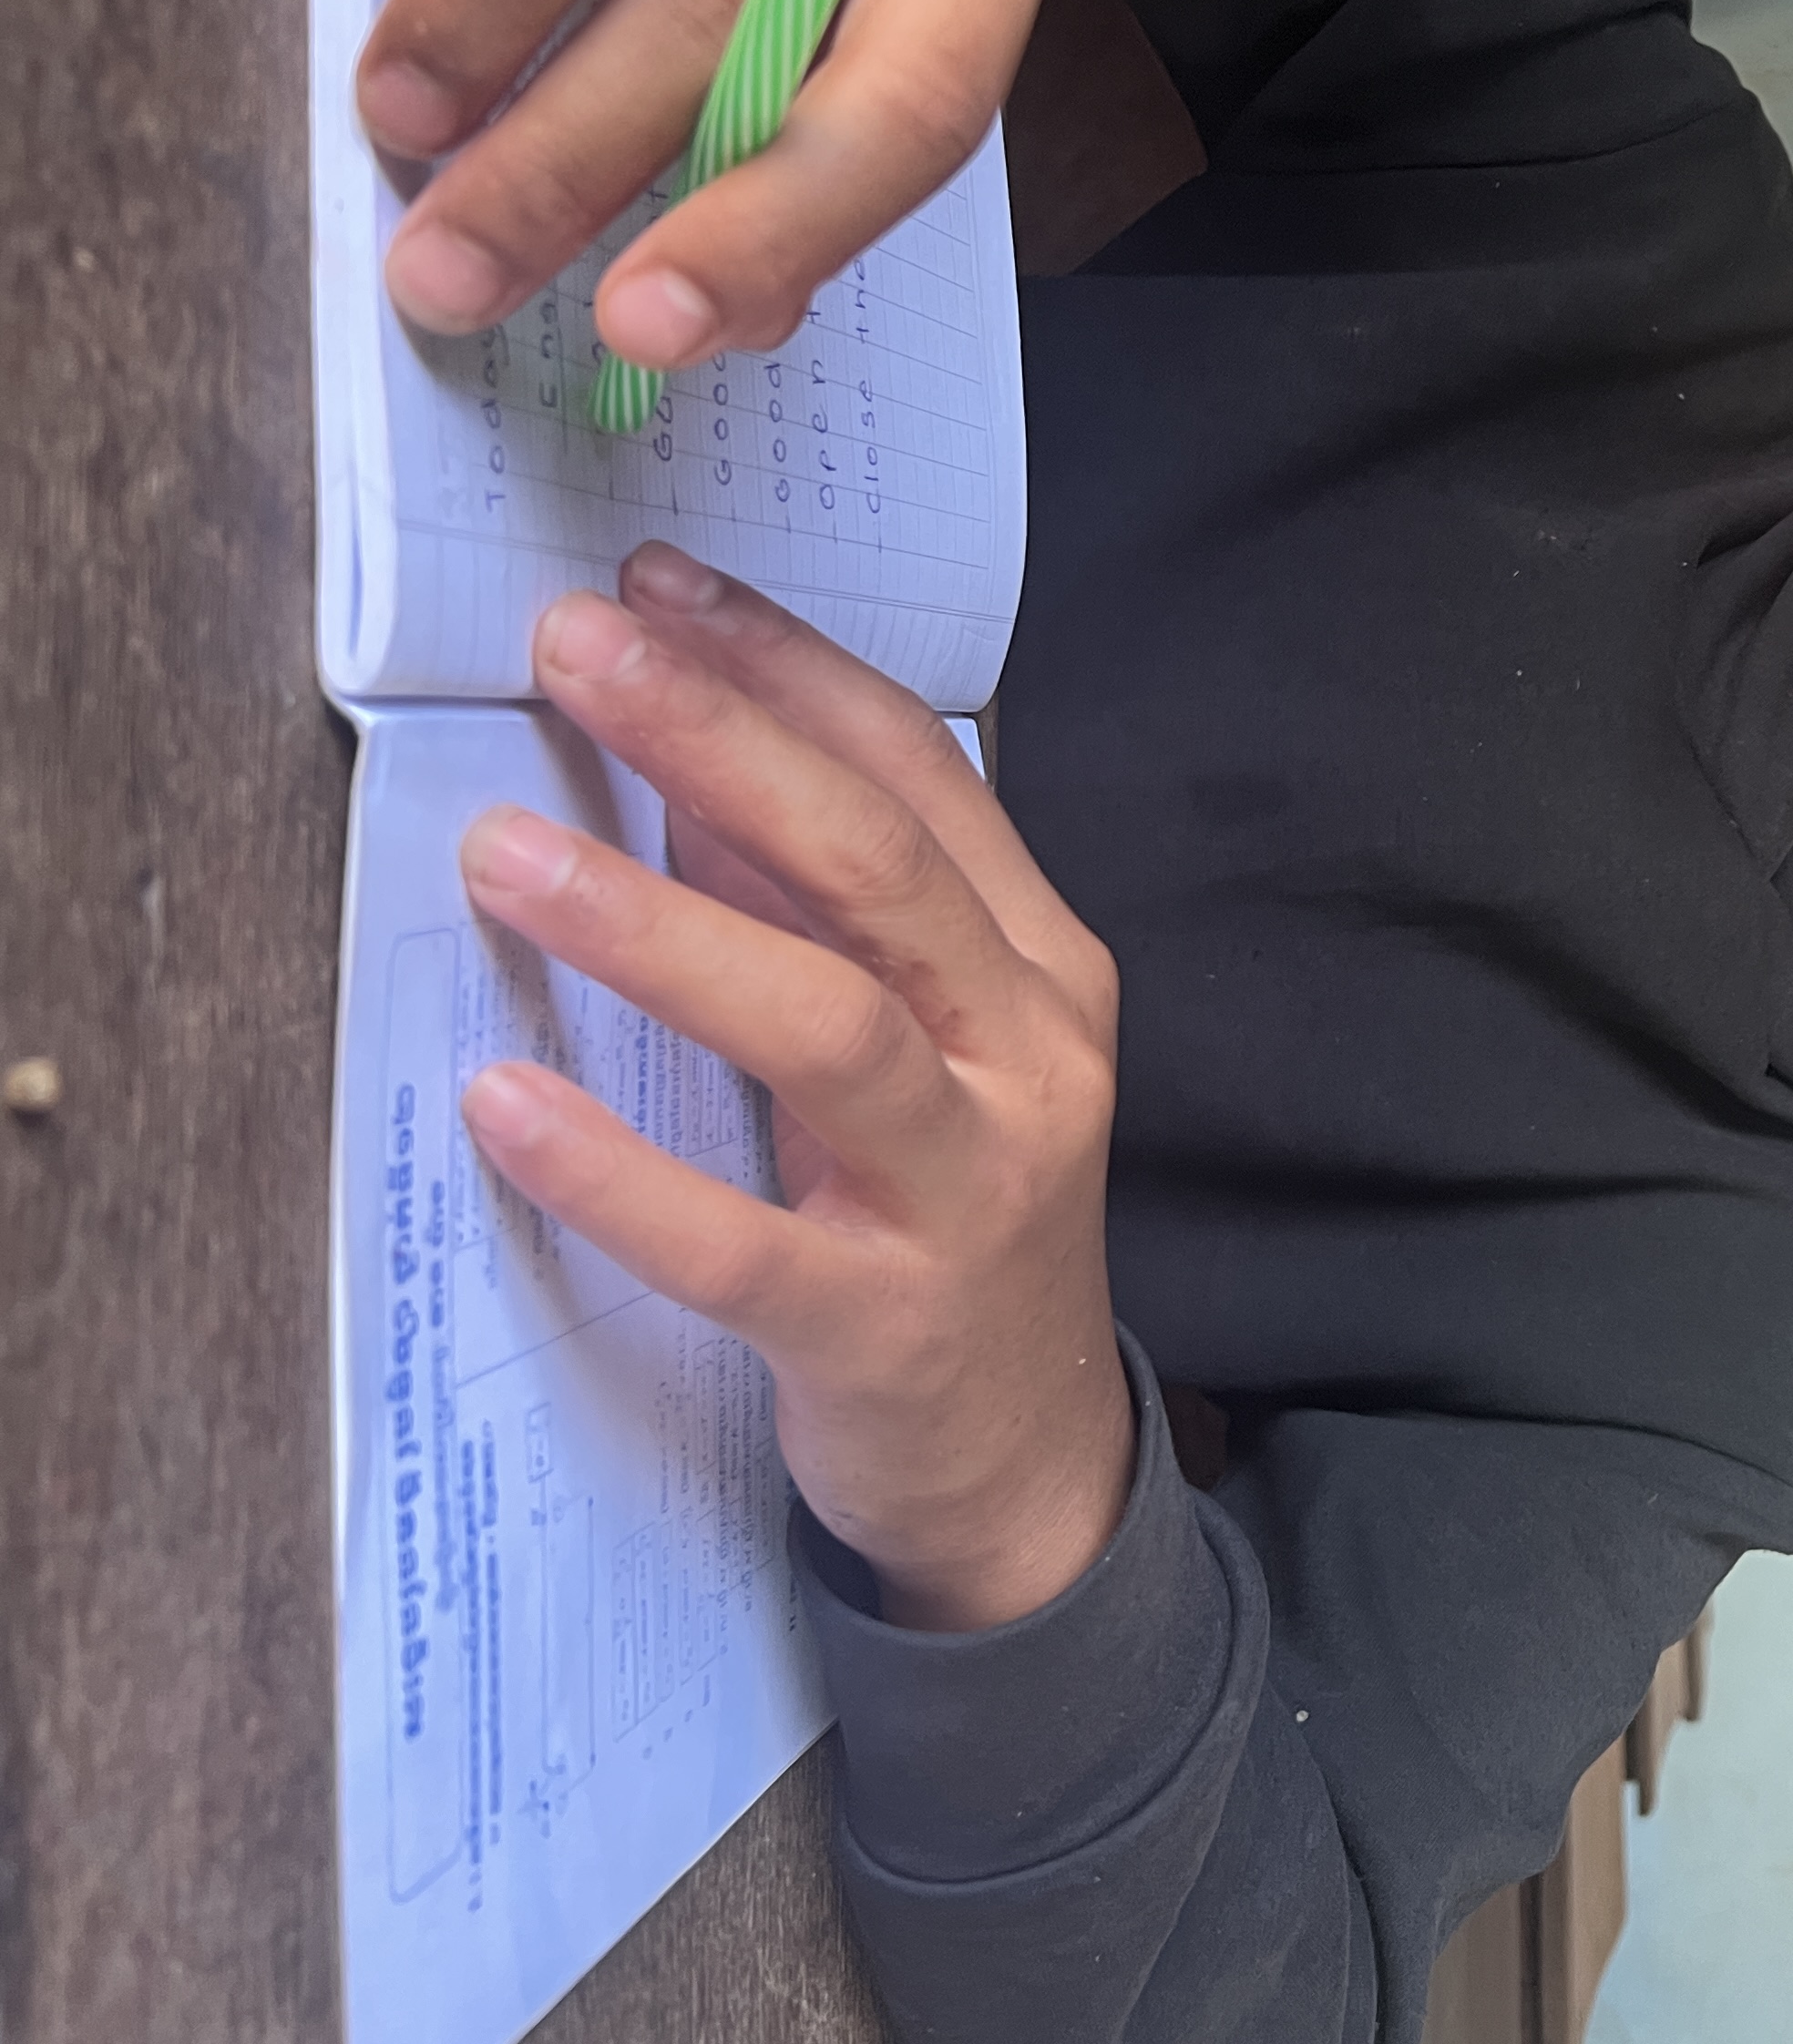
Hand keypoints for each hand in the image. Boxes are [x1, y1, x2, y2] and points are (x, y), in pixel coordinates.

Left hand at [456, 542, 1130, 1631]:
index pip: (921, 774)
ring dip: (661, 928)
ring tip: (502, 855)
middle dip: (720, 740)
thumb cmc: (947, 1218)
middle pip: (876, 868)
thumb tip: (682, 765)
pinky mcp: (883, 1325)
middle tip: (576, 650)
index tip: (654, 583)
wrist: (1023, 1460)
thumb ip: (821, 913)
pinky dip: (621, 1174)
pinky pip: (742, 1244)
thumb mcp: (914, 1046)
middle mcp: (1026, 1056)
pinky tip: (502, 1105)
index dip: (786, 669)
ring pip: (830, 1027)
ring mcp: (967, 1191)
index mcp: (1039, 966)